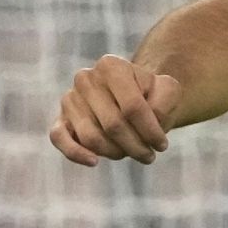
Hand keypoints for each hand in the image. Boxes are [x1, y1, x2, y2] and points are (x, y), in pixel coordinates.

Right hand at [49, 54, 181, 166]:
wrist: (132, 95)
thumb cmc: (151, 94)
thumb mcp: (168, 91)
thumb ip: (163, 102)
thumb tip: (150, 121)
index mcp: (111, 65)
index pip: (132, 106)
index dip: (149, 130)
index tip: (162, 145)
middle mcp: (86, 79)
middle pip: (113, 124)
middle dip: (135, 145)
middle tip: (149, 155)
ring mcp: (69, 100)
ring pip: (91, 137)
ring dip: (116, 152)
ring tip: (133, 153)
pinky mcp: (60, 120)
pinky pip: (59, 139)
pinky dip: (76, 153)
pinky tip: (94, 162)